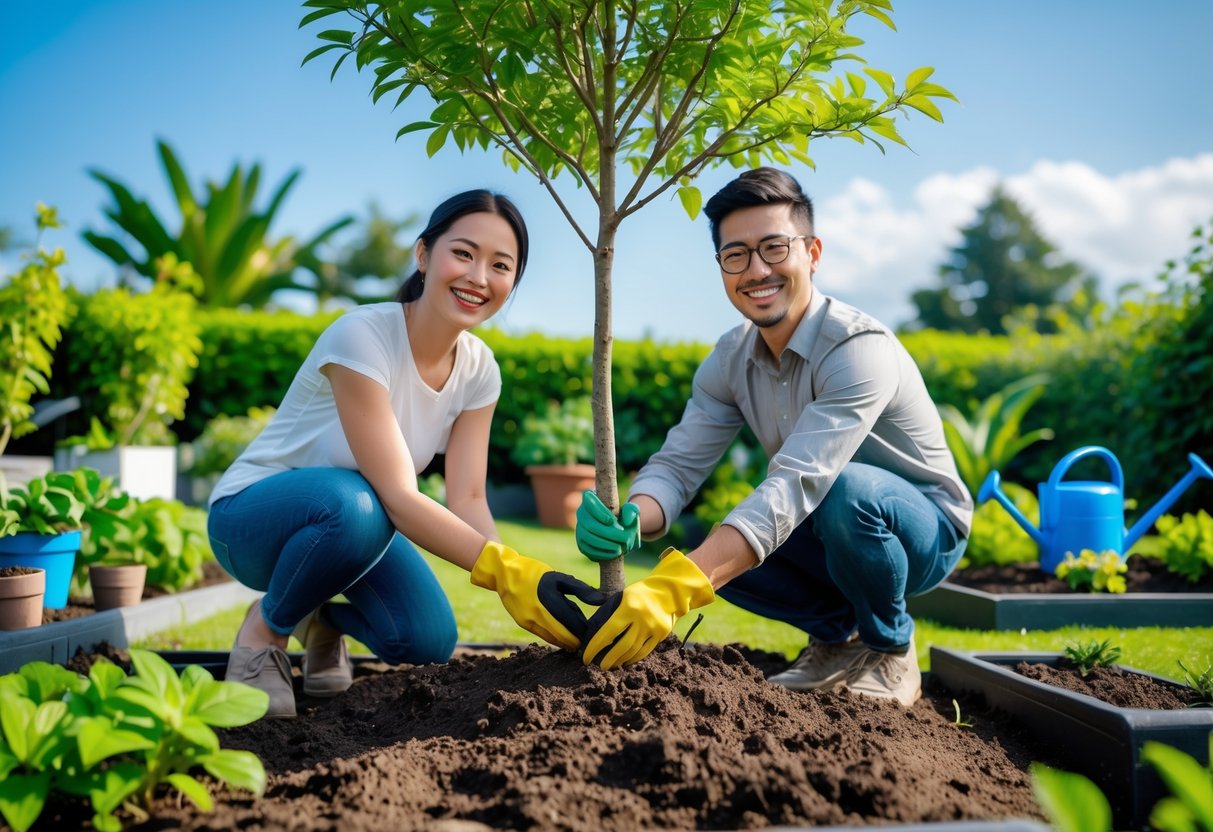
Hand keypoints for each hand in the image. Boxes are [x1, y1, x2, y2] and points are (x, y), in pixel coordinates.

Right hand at [470, 541, 603, 649]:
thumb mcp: (559, 577)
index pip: (573, 624)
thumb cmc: (536, 573)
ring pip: (553, 639)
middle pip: (564, 636)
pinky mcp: (523, 624)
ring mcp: (529, 621)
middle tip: (588, 641)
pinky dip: (554, 637)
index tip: (595, 633)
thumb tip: (601, 600)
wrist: (504, 574)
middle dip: (577, 641)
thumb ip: (581, 589)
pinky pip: (543, 635)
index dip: (585, 632)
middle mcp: (539, 613)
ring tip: (577, 640)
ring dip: (566, 641)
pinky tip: (562, 635)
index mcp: (550, 600)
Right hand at [575, 490, 640, 561]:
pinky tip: (615, 553)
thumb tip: (627, 520)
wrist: (621, 533)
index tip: (613, 521)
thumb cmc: (625, 518)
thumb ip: (632, 511)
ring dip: (606, 544)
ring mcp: (580, 529)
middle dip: (608, 533)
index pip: (589, 501)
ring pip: (588, 537)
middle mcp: (582, 513)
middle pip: (589, 524)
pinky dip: (602, 553)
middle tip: (624, 538)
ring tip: (621, 547)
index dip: (599, 512)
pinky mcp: (582, 544)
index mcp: (592, 498)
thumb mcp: (632, 511)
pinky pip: (588, 549)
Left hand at [582, 547, 714, 669]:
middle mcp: (642, 619)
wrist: (670, 591)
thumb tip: (595, 630)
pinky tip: (625, 661)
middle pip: (622, 646)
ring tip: (611, 665)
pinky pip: (645, 651)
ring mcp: (653, 628)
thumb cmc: (641, 593)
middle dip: (608, 660)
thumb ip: (612, 611)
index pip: (608, 631)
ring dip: (620, 661)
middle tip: (599, 667)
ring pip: (633, 651)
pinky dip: (633, 658)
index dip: (595, 646)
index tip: (586, 656)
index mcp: (629, 608)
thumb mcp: (624, 596)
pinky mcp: (661, 635)